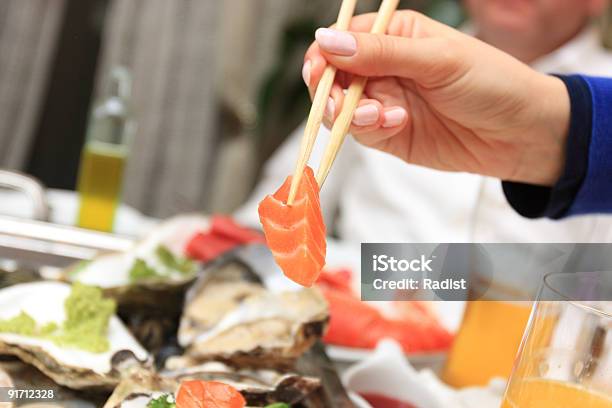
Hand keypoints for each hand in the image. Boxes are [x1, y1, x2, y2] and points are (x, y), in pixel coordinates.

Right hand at [303, 11, 569, 185]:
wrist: (521, 134)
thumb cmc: (492, 83)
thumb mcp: (438, 60)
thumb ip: (382, 53)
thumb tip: (328, 41)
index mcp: (395, 36)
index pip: (342, 40)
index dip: (324, 55)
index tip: (319, 70)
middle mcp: (384, 68)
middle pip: (333, 77)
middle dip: (331, 91)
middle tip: (341, 103)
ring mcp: (385, 102)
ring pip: (341, 108)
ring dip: (351, 114)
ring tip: (381, 116)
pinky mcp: (389, 134)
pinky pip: (362, 132)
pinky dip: (370, 130)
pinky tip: (397, 124)